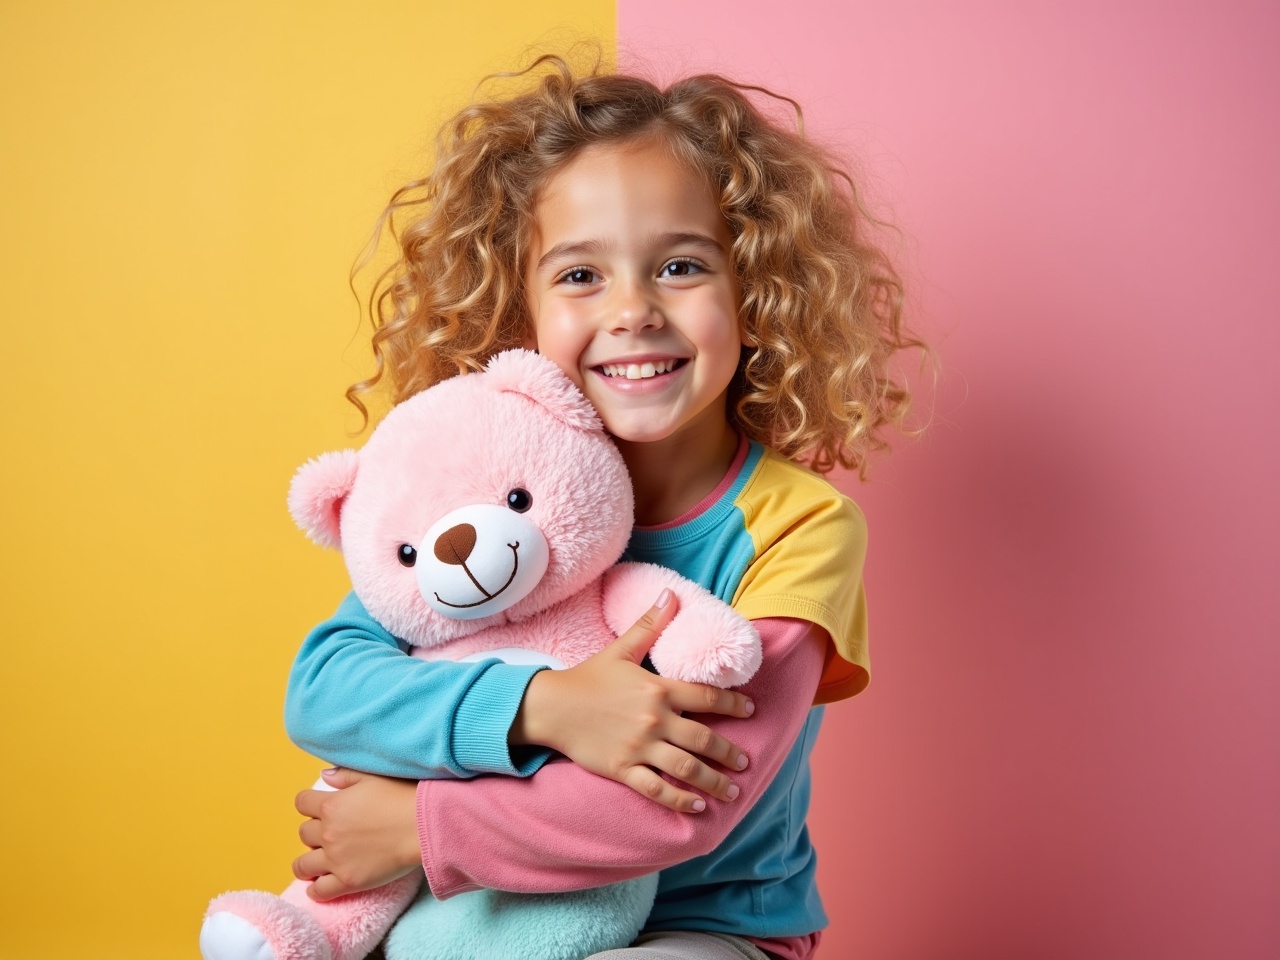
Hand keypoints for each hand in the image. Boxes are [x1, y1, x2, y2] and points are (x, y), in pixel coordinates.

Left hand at [293, 768, 420, 900]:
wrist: (424, 826)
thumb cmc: (402, 797)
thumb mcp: (372, 777)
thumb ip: (345, 776)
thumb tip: (324, 776)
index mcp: (331, 804)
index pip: (302, 803)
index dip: (310, 804)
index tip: (321, 808)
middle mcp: (328, 832)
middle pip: (303, 834)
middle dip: (314, 832)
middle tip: (332, 834)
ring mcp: (335, 859)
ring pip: (302, 865)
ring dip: (308, 862)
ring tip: (319, 862)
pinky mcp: (348, 881)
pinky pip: (318, 891)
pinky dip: (316, 888)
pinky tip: (323, 883)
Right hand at [510, 589, 754, 812]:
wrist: (550, 706)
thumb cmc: (588, 677)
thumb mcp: (621, 648)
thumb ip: (650, 624)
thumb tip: (671, 594)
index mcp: (657, 689)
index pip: (706, 697)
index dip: (733, 704)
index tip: (751, 710)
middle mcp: (654, 720)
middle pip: (703, 738)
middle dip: (729, 752)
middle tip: (745, 762)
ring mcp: (639, 747)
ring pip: (686, 768)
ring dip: (713, 781)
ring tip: (732, 789)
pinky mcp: (623, 769)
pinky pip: (657, 788)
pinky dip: (679, 799)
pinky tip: (697, 805)